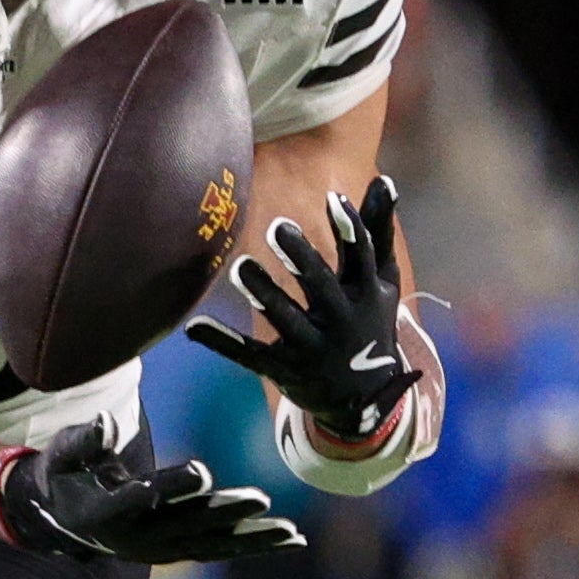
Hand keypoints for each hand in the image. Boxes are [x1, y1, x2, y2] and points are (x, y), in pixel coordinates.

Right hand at [0, 420, 303, 564]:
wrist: (64, 519)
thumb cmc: (65, 475)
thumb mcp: (61, 455)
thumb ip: (83, 441)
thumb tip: (106, 420)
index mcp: (104, 514)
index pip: (142, 499)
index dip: (172, 486)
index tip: (202, 472)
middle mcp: (135, 539)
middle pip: (186, 524)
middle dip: (225, 512)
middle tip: (261, 498)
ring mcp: (159, 550)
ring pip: (211, 545)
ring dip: (252, 539)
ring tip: (292, 532)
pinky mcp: (177, 551)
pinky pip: (220, 550)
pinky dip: (254, 545)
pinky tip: (292, 539)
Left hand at [184, 174, 418, 447]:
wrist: (366, 399)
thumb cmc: (369, 321)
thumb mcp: (381, 281)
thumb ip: (379, 230)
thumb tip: (385, 179)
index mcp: (365, 294)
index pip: (360, 257)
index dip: (349, 229)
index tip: (332, 199)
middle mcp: (341, 321)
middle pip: (321, 286)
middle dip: (301, 258)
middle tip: (278, 225)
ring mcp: (311, 348)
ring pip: (285, 319)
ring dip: (263, 293)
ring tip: (241, 267)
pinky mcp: (283, 368)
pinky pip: (249, 355)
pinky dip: (222, 342)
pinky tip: (193, 327)